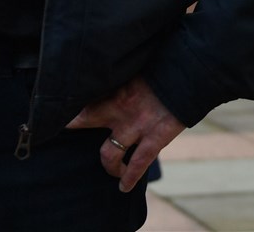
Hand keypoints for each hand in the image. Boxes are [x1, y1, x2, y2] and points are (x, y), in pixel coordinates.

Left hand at [66, 77, 185, 192]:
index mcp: (117, 87)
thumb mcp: (141, 66)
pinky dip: (129, 178)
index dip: (72, 103)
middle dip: (73, 126)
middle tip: (65, 133)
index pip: (87, 97)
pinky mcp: (155, 139)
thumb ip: (126, 75)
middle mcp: (121, 109)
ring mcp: (136, 126)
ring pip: (108, 154)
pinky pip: (137, 164)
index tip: (60, 104)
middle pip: (86, 120)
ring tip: (111, 169)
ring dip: (107, 165)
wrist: (193, 73)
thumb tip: (116, 69)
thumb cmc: (168, 65)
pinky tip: (124, 187)